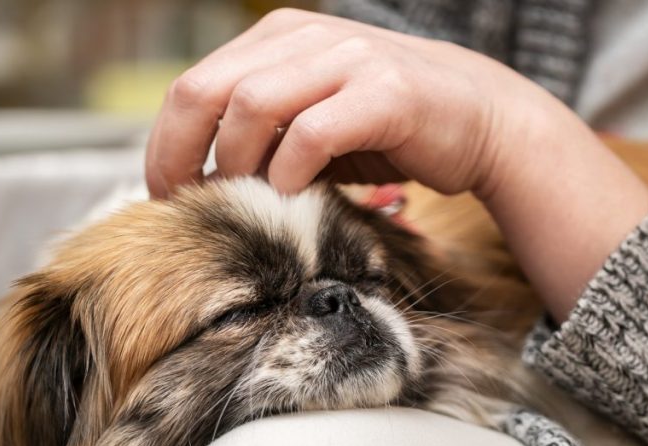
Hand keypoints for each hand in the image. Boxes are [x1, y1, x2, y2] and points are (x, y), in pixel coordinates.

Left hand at [146, 8, 530, 197]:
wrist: (481, 119)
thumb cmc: (389, 129)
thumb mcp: (313, 121)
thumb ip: (261, 134)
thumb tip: (198, 178)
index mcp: (280, 37)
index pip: (193, 84)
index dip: (166, 144)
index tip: (167, 193)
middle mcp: (308, 38)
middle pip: (206, 90)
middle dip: (183, 155)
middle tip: (186, 205)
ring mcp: (348, 60)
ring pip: (252, 105)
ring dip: (237, 164)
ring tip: (247, 200)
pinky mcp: (386, 93)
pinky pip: (312, 134)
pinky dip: (290, 172)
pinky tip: (294, 195)